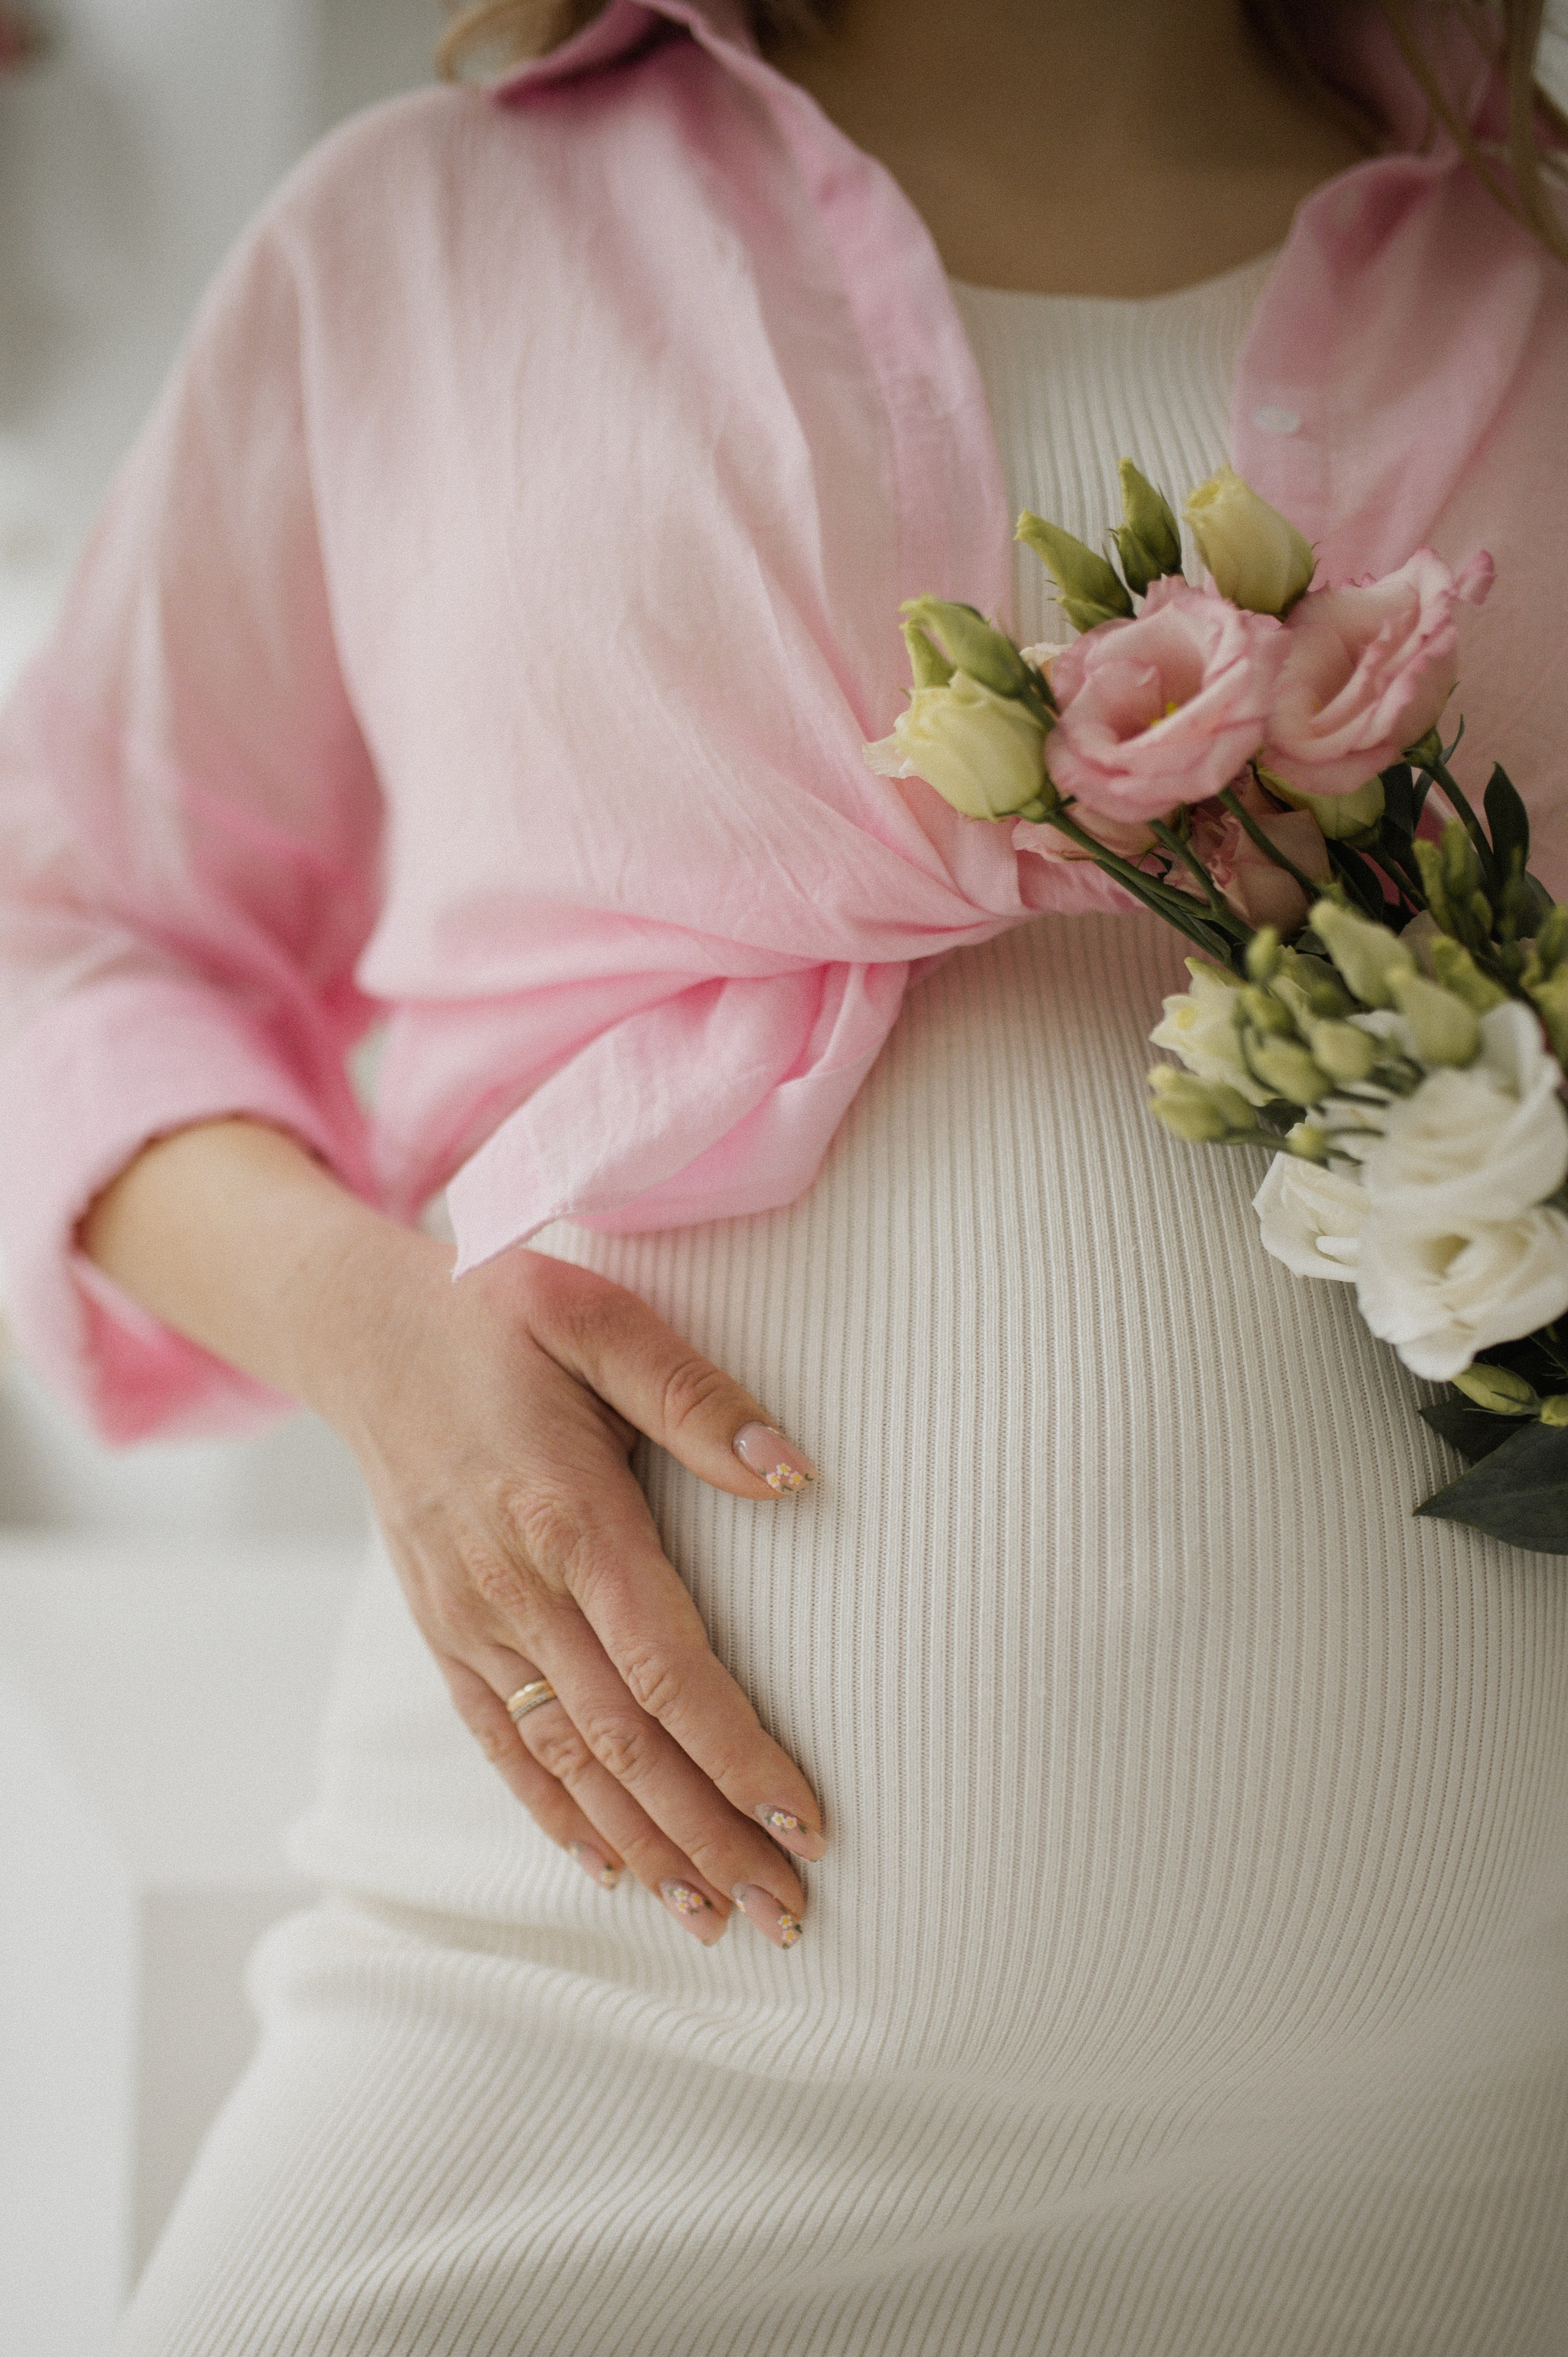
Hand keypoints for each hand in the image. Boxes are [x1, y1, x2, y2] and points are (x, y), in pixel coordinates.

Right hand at [320, 1231, 824, 1951]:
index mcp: (569, 1518)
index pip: (667, 1668)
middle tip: (791, 1912)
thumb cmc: (502, 1315)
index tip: (808, 1821)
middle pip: (627, 1745)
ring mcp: (474, 1622)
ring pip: (569, 1764)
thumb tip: (796, 1471)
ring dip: (647, 1849)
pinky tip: (613, 1868)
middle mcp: (517, 1591)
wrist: (366, 1335)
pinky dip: (557, 1815)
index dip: (738, 1754)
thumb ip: (697, 1396)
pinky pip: (505, 1744)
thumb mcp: (601, 1318)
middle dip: (711, 1836)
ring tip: (719, 1919)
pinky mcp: (448, 1634)